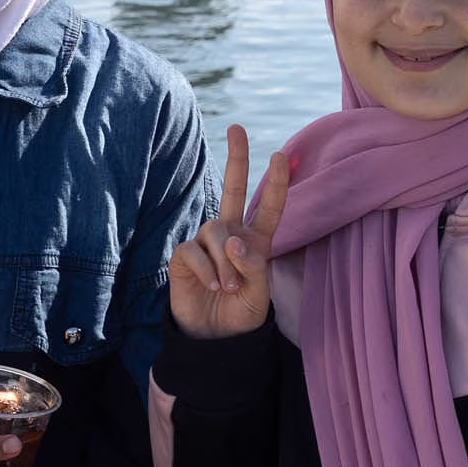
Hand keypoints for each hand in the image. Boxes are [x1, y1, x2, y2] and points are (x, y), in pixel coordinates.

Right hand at [166, 124, 289, 339]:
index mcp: (257, 242)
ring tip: (228, 287)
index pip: (270, 208)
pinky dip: (208, 268)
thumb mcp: (260, 293)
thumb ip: (253, 265)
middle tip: (237, 127)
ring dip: (225, 260)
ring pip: (216, 229)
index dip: (277, 183)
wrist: (214, 339)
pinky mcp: (185, 256)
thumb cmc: (242, 314)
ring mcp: (207, 243)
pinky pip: (195, 249)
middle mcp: (232, 236)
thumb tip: (232, 241)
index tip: (282, 155)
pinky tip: (213, 286)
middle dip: (236, 158)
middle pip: (234, 190)